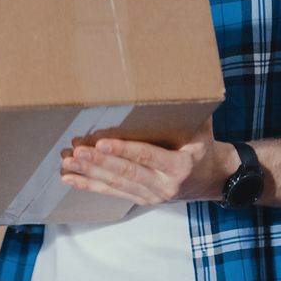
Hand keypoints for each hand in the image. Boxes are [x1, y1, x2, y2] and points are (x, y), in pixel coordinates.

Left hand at [59, 118, 238, 206]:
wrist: (212, 179)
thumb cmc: (203, 147)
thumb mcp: (201, 128)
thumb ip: (186, 111)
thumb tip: (171, 80)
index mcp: (179, 166)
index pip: (147, 156)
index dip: (123, 150)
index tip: (101, 143)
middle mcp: (164, 184)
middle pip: (126, 173)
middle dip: (99, 162)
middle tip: (77, 151)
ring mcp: (152, 195)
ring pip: (115, 184)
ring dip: (89, 174)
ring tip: (67, 162)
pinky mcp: (141, 200)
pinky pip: (112, 193)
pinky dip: (89, 185)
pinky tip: (71, 178)